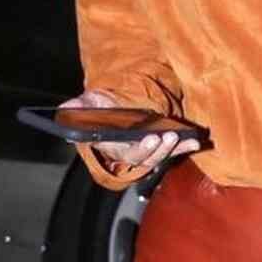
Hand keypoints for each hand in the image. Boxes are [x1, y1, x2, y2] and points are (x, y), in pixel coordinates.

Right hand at [60, 89, 200, 172]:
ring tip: (184, 138)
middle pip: (145, 158)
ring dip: (173, 149)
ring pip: (159, 156)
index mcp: (112, 146)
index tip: (150, 138)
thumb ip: (79, 107)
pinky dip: (184, 147)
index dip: (139, 148)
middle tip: (169, 136)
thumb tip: (67, 108)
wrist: (112, 109)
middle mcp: (129, 153)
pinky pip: (172, 150)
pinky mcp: (158, 146)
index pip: (126, 152)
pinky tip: (195, 141)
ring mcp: (145, 152)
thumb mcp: (88, 104)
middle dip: (158, 149)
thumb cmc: (99, 107)